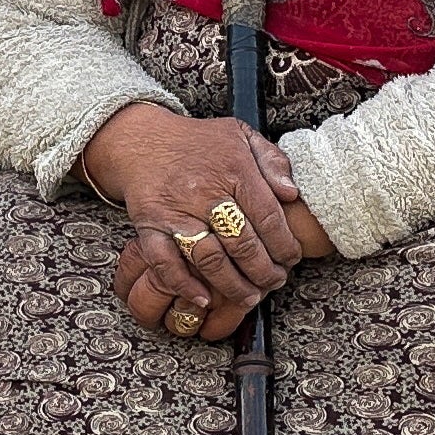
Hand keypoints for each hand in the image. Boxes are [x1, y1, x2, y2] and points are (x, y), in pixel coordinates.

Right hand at [81, 106, 322, 339]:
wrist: (142, 140)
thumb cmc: (197, 142)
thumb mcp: (241, 135)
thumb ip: (272, 161)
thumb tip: (292, 194)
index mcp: (234, 168)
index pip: (269, 217)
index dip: (285, 245)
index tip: (292, 259)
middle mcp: (205, 192)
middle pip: (243, 244)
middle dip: (264, 271)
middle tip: (275, 282)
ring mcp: (175, 212)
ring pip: (209, 259)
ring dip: (233, 284)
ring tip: (249, 296)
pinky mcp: (149, 226)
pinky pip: (165, 263)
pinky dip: (183, 284)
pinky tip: (203, 298)